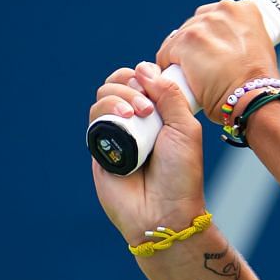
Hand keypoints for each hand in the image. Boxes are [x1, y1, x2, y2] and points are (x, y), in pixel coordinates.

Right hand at [88, 62, 207, 243]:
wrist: (163, 211)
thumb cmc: (181, 175)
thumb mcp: (185, 128)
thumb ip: (169, 95)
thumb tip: (145, 68)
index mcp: (159, 113)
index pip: (143, 79)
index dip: (144, 74)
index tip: (154, 82)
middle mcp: (136, 120)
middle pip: (118, 83)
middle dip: (130, 84)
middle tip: (147, 107)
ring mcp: (117, 132)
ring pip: (103, 97)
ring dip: (119, 96)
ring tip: (135, 114)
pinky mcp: (99, 147)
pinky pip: (93, 119)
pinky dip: (105, 111)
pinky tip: (122, 118)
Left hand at [157, 0, 279, 121]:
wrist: (254, 97)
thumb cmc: (258, 82)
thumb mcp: (258, 46)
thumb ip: (239, 37)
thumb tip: (222, 44)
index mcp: (243, 9)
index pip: (214, 16)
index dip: (211, 36)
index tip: (212, 51)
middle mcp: (223, 11)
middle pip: (195, 24)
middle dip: (195, 45)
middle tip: (203, 66)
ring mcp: (203, 25)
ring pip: (178, 39)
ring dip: (181, 55)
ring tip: (191, 74)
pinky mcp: (186, 42)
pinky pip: (166, 53)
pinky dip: (169, 66)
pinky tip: (180, 77)